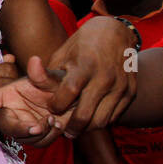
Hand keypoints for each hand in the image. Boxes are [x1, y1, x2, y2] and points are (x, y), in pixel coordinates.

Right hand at [0, 54, 70, 144]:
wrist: (80, 99)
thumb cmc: (63, 83)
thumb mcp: (54, 78)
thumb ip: (43, 74)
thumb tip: (35, 60)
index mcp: (9, 94)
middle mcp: (13, 109)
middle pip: (5, 125)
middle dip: (20, 129)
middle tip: (38, 126)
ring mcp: (24, 123)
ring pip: (24, 137)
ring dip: (41, 133)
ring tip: (56, 120)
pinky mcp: (36, 134)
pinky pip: (38, 142)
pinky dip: (50, 136)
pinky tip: (59, 125)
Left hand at [42, 16, 137, 135]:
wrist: (116, 33)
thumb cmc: (82, 45)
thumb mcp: (62, 54)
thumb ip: (49, 75)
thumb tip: (32, 93)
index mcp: (85, 65)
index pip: (68, 93)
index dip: (56, 105)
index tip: (51, 107)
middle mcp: (105, 77)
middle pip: (85, 115)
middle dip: (70, 127)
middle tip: (62, 130)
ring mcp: (120, 86)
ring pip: (101, 121)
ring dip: (86, 128)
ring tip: (75, 127)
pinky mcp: (131, 92)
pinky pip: (114, 116)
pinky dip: (101, 120)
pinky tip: (90, 117)